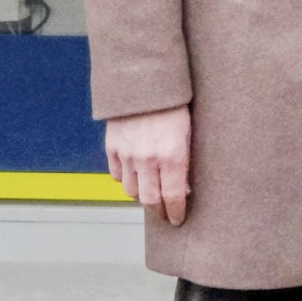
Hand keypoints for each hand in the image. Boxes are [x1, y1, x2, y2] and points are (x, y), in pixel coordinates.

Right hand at [106, 105, 191, 225]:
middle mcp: (147, 158)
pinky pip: (117, 174)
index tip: (178, 219)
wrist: (144, 80)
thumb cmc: (174, 102)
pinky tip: (135, 178)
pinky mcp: (112, 147)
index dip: (175, 212)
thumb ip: (185, 160)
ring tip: (152, 196)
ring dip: (142, 196)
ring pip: (131, 190)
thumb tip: (183, 187)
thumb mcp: (189, 131)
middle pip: (149, 200)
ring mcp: (127, 154)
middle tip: (165, 215)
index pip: (173, 196)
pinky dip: (126, 180)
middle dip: (159, 211)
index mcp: (172, 154)